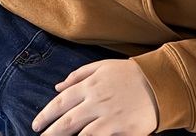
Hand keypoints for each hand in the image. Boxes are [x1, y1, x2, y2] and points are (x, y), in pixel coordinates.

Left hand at [32, 59, 158, 135]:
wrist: (159, 83)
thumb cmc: (128, 73)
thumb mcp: (101, 66)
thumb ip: (77, 76)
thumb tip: (57, 86)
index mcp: (89, 86)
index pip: (60, 102)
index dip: (46, 115)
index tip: (36, 125)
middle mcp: (96, 103)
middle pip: (67, 122)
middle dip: (51, 132)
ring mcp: (109, 119)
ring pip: (82, 135)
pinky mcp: (123, 131)